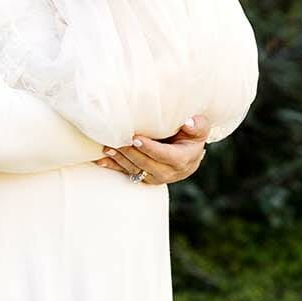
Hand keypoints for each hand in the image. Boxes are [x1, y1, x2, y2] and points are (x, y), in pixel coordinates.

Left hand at [95, 114, 210, 185]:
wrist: (189, 151)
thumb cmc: (192, 134)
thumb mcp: (199, 128)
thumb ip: (197, 125)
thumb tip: (188, 122)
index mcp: (183, 160)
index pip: (166, 156)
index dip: (150, 148)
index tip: (136, 139)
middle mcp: (170, 172)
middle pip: (147, 164)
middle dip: (130, 153)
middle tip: (116, 141)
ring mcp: (157, 177)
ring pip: (136, 170)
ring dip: (120, 160)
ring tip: (107, 148)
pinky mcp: (146, 177)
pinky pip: (128, 173)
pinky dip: (114, 167)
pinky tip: (101, 160)